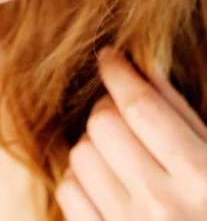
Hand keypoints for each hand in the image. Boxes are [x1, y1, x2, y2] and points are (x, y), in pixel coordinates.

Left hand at [55, 47, 206, 219]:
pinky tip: (103, 178)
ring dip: (93, 141)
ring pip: (81, 153)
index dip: (119, 73)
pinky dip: (79, 175)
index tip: (109, 57)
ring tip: (116, 150)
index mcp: (202, 176)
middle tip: (120, 111)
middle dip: (108, 106)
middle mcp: (162, 204)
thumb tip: (144, 70)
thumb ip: (184, 116)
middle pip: (103, 124)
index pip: (141, 107)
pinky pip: (69, 190)